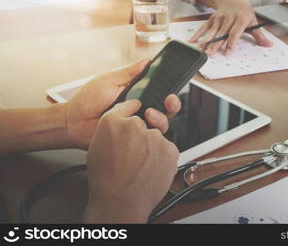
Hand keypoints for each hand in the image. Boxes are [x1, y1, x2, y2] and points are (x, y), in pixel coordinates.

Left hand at [65, 60, 180, 148]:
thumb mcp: (109, 79)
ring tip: (149, 114)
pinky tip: (141, 125)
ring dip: (160, 118)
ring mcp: (137, 125)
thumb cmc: (87, 100)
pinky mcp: (132, 138)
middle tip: (169, 100)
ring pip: (161, 124)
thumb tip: (146, 60)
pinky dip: (149, 132)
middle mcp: (139, 110)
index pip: (160, 92)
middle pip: (166, 109)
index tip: (172, 87)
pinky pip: (148, 138)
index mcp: (137, 94)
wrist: (72, 122)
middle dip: (172, 105)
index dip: (169, 90)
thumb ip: (129, 72)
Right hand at [84, 100, 178, 222]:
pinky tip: (150, 168)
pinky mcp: (169, 149)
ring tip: (140, 165)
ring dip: (151, 147)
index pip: (127, 107)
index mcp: (112, 123)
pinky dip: (162, 157)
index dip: (130, 113)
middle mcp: (135, 126)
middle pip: (143, 124)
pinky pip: (167, 149)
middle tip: (133, 153)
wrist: (121, 202)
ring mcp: (154, 137)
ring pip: (156, 137)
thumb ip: (110, 130)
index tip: (134, 114)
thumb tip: (120, 125)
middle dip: (140, 135)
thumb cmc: (106, 179)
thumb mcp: (96, 148)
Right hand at [190, 0, 271, 55]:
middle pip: (221, 34)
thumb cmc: (244, 12)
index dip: (230, 44)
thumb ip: (259, 35)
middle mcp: (229, 19)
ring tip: (202, 50)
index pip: (234, 34)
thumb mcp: (253, 22)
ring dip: (206, 41)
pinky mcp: (212, 19)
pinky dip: (198, 34)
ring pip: (212, 32)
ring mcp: (219, 19)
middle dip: (216, 44)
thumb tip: (269, 45)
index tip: (227, 53)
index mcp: (240, 20)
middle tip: (211, 53)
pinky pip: (204, 27)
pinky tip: (192, 41)